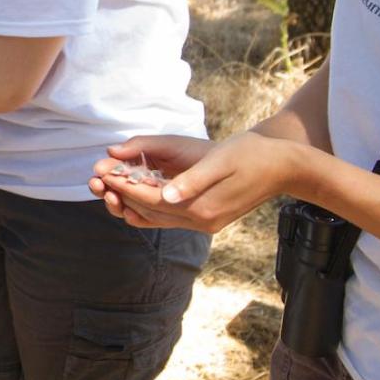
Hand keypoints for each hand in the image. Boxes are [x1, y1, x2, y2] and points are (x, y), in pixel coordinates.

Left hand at [90, 133, 322, 231]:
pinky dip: (148, 208)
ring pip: (155, 218)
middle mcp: (200, 221)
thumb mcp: (221, 161)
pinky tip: (135, 194)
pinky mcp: (206, 219)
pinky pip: (168, 218)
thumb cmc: (252, 155)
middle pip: (148, 212)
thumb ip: (192, 180)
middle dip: (119, 195)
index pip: (150, 200)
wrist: (284, 167)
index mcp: (201, 208)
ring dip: (130, 203)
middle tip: (95, 178)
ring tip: (106, 185)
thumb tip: (165, 194)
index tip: (101, 171)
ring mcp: (203, 224)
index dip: (123, 185)